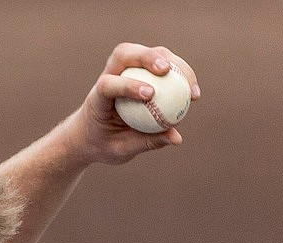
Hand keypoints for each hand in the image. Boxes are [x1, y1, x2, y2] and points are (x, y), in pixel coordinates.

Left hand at [65, 42, 200, 165]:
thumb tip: (177, 138)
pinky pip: (160, 64)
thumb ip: (146, 142)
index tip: (150, 94)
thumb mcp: (120, 149)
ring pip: (146, 53)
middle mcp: (109, 77)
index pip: (107, 84)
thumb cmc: (103, 143)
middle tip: (167, 70)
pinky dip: (178, 72)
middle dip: (147, 56)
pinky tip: (193, 90)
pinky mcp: (138, 71)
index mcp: (97, 98)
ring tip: (190, 85)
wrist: (90, 135)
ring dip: (171, 61)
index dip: (127, 85)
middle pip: (125, 53)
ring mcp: (123, 70)